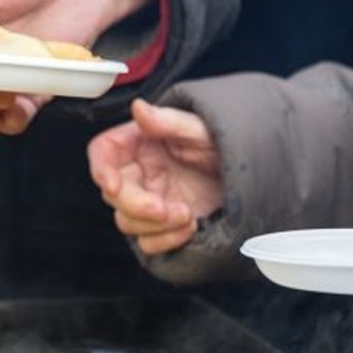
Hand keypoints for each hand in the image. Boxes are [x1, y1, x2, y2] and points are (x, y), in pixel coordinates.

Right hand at [88, 99, 222, 254]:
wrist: (252, 177)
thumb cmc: (223, 146)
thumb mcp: (200, 129)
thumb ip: (168, 121)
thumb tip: (139, 108)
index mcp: (139, 144)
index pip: (103, 152)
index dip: (100, 168)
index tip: (113, 185)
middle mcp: (138, 173)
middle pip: (113, 195)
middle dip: (137, 206)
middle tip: (166, 209)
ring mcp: (148, 201)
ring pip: (127, 222)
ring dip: (156, 225)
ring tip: (187, 215)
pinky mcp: (161, 227)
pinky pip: (148, 243)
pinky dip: (167, 240)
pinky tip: (190, 228)